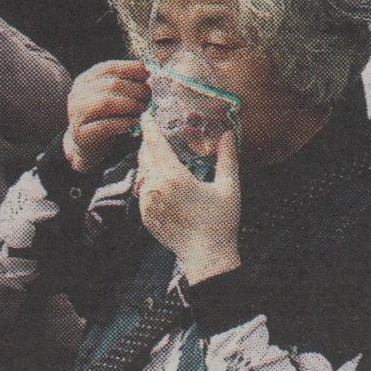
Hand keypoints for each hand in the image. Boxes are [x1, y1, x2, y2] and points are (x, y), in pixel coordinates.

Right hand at [62, 61, 151, 173]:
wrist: (88, 144)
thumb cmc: (105, 115)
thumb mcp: (111, 95)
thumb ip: (124, 82)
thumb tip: (147, 73)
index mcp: (85, 80)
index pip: (108, 67)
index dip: (130, 68)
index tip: (147, 74)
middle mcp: (78, 94)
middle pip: (111, 85)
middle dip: (135, 89)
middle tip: (148, 96)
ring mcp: (77, 114)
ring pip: (106, 103)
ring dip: (130, 104)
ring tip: (142, 109)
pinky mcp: (81, 134)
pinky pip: (105, 125)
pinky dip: (123, 122)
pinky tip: (134, 121)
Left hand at [137, 112, 241, 282]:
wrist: (206, 257)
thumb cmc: (220, 222)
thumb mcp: (228, 187)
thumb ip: (227, 158)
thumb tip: (228, 134)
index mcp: (173, 177)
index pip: (156, 144)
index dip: (150, 127)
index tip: (146, 113)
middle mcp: (155, 188)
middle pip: (145, 156)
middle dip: (149, 141)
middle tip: (154, 129)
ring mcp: (147, 203)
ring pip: (142, 173)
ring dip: (148, 160)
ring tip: (157, 151)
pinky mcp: (145, 216)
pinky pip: (142, 190)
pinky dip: (148, 179)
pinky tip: (159, 177)